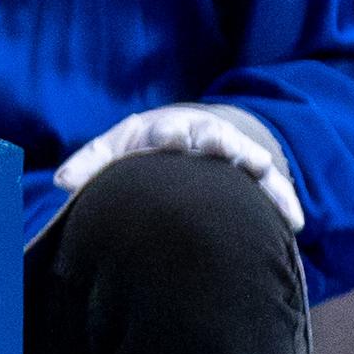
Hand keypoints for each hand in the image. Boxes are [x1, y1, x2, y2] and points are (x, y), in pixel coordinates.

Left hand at [51, 102, 304, 233]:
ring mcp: (234, 155)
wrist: (187, 133)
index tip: (170, 138)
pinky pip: (274, 188)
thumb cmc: (144, 147)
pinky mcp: (257, 176)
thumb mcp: (116, 148)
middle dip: (216, 140)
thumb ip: (90, 165)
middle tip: (221, 148)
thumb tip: (61, 182)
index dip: (169, 134)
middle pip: (213, 136)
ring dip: (254, 164)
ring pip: (248, 156)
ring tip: (261, 172)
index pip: (167, 129)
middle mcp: (204, 137)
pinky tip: (293, 224)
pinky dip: (283, 202)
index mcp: (166, 130)